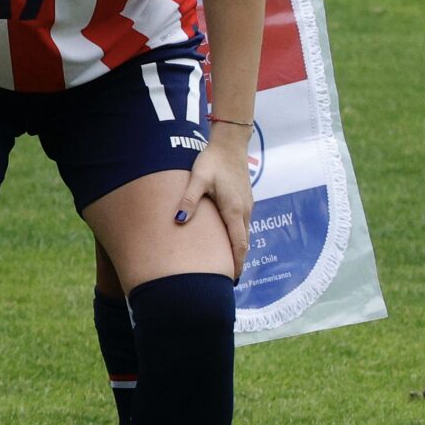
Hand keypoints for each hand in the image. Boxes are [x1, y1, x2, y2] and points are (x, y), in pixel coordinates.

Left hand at [179, 126, 253, 276]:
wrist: (229, 145)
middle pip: (243, 242)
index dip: (236, 262)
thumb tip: (178, 222)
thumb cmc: (212, 161)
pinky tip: (227, 240)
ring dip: (237, 249)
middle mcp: (243, 211)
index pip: (238, 244)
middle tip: (228, 278)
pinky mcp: (244, 200)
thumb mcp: (197, 179)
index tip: (232, 279)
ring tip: (227, 264)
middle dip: (237, 260)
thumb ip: (188, 200)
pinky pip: (242, 224)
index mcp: (233, 210)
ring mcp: (246, 205)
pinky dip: (237, 236)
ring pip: (243, 233)